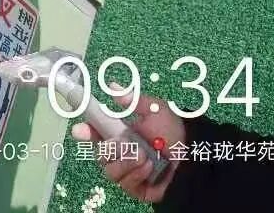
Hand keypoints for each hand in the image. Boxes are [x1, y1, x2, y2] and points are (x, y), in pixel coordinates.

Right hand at [71, 87, 185, 202]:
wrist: (193, 155)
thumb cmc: (173, 130)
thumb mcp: (156, 109)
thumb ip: (134, 100)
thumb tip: (111, 86)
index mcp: (121, 132)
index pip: (96, 132)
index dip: (86, 131)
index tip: (79, 129)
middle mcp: (120, 152)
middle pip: (99, 154)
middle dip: (110, 149)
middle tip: (125, 143)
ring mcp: (126, 171)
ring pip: (110, 170)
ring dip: (126, 162)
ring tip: (144, 155)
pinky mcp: (134, 187)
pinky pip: (125, 183)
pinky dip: (136, 173)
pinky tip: (149, 167)